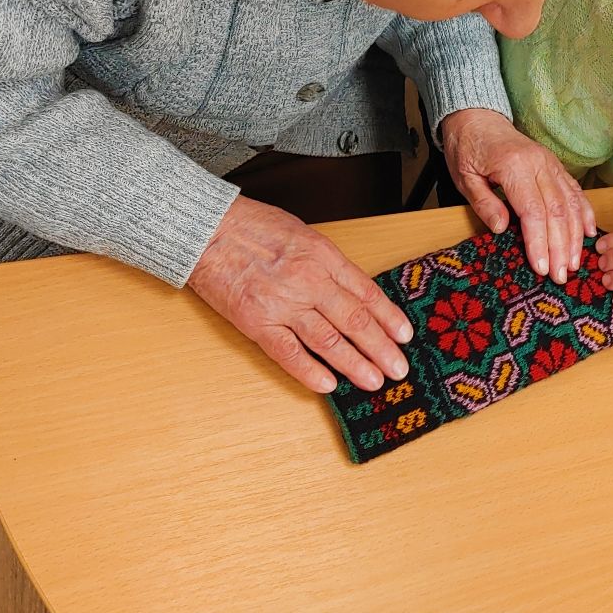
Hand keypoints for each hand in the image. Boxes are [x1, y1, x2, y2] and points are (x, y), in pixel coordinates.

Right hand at [189, 196, 412, 393]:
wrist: (207, 230)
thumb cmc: (254, 227)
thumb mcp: (304, 234)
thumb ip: (329, 264)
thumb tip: (355, 291)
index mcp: (323, 257)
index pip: (366, 293)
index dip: (389, 317)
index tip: (405, 335)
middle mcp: (309, 281)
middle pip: (355, 320)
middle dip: (381, 348)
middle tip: (399, 369)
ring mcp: (283, 304)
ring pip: (328, 340)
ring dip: (355, 364)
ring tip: (374, 381)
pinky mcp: (257, 322)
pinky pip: (289, 353)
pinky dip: (309, 371)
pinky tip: (328, 385)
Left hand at [440, 108, 594, 285]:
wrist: (477, 117)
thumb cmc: (467, 148)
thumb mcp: (464, 177)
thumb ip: (484, 203)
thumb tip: (501, 228)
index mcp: (514, 166)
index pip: (532, 211)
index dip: (539, 242)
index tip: (542, 268)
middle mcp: (538, 164)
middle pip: (557, 211)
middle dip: (561, 248)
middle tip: (561, 277)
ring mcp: (550, 164)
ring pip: (571, 204)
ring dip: (576, 237)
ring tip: (574, 264)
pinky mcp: (555, 166)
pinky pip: (575, 191)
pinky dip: (585, 213)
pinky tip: (590, 234)